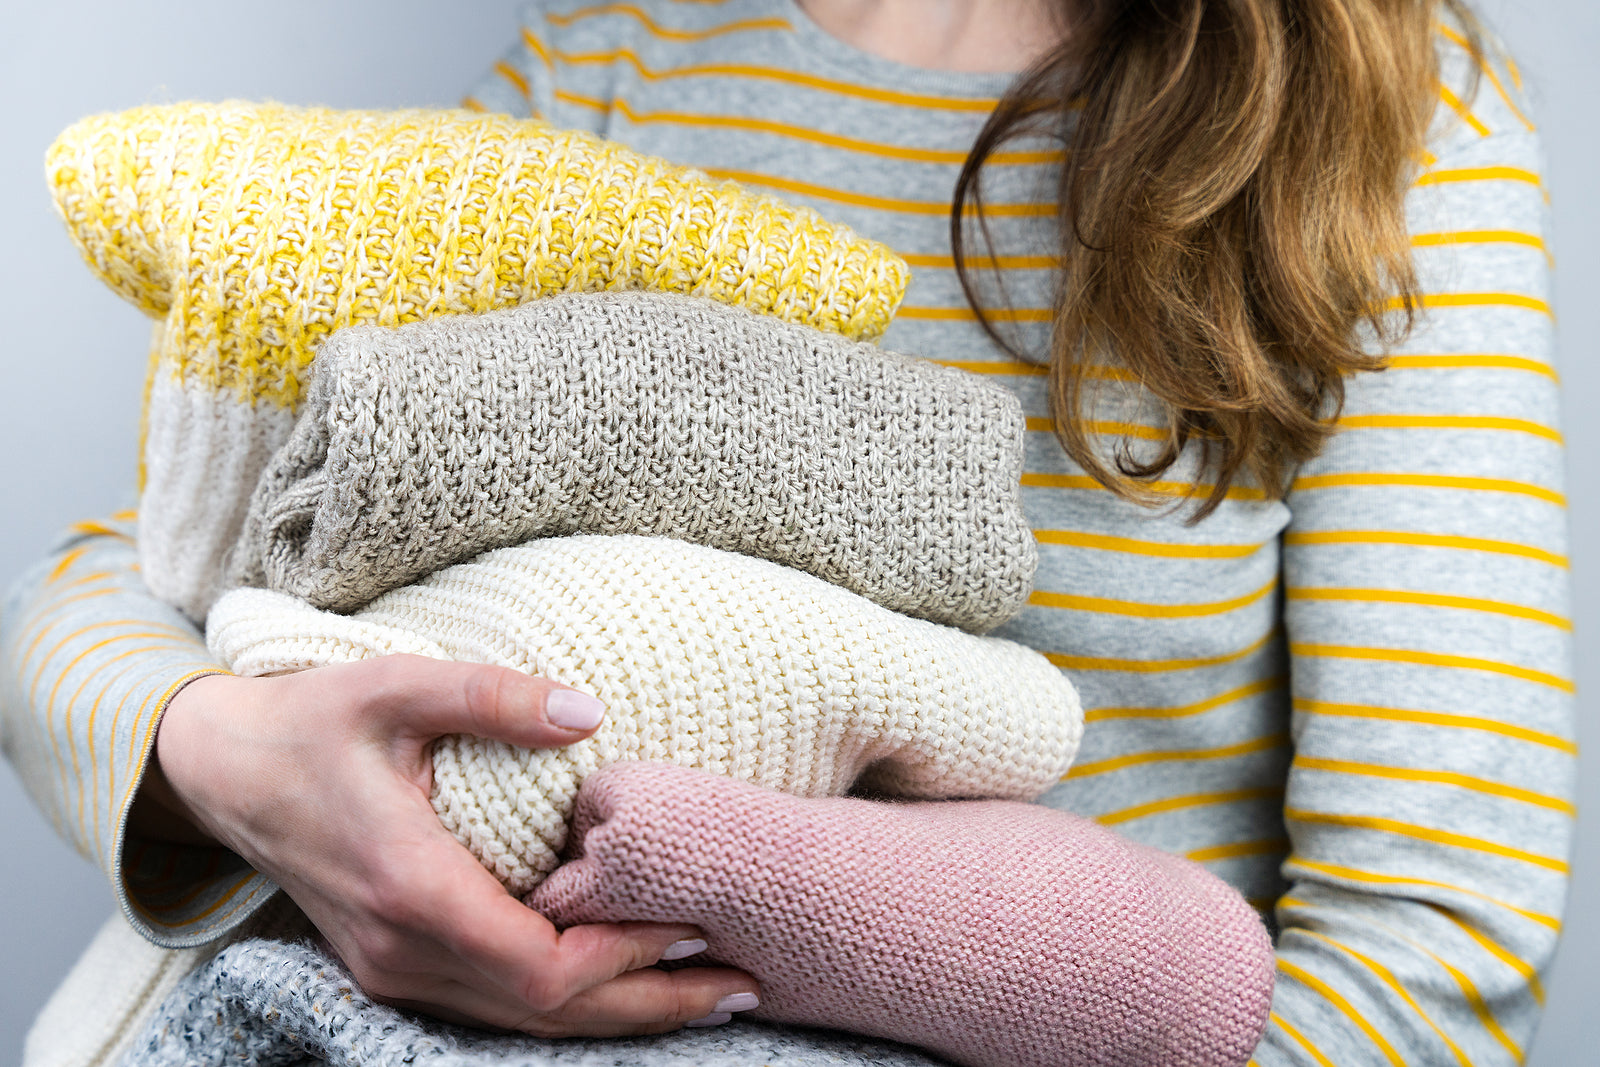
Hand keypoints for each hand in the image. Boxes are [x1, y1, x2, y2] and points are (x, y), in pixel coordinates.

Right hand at [137, 656, 758, 1034]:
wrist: (223, 769)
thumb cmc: (311, 721)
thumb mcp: (395, 684)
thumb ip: (493, 696)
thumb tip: (591, 711)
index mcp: (408, 886)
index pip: (540, 964)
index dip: (626, 957)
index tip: (697, 927)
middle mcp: (401, 948)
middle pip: (547, 1013)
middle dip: (651, 1002)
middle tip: (744, 983)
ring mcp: (393, 968)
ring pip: (523, 1022)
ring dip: (618, 1010)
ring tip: (708, 990)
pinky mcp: (394, 964)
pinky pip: (495, 1005)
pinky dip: (568, 1002)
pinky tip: (624, 982)